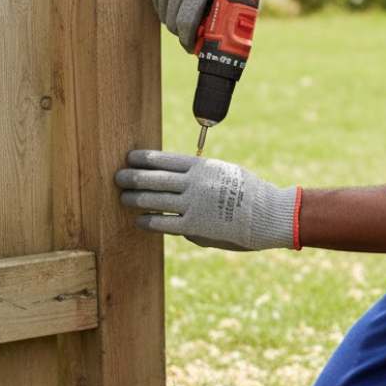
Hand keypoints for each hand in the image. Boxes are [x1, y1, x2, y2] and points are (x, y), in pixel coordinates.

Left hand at [115, 150, 300, 250]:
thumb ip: (199, 179)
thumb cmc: (248, 192)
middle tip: (118, 177)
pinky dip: (149, 221)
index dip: (144, 159)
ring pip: (154, 200)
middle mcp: (193, 183)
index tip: (130, 158)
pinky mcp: (194, 227)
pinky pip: (164, 224)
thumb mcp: (224, 172)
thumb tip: (178, 190)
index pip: (164, 159)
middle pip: (154, 178)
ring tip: (123, 197)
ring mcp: (193, 205)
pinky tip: (140, 219)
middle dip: (133, 177)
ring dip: (135, 198)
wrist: (266, 213)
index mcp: (201, 166)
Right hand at [146, 0, 242, 49]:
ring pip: (164, 15)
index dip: (190, 41)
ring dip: (176, 21)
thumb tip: (233, 34)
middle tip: (195, 36)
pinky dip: (168, 8)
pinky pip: (158, 3)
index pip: (187, 24)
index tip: (195, 48)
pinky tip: (181, 1)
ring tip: (190, 16)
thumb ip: (233, 2)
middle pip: (173, 24)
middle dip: (184, 33)